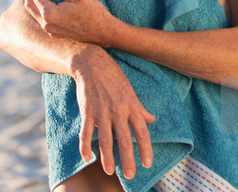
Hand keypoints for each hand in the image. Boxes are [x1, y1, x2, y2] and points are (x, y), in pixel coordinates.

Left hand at [22, 0, 113, 44]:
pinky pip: (41, 19)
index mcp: (49, 13)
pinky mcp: (56, 34)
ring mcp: (50, 31)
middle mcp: (46, 24)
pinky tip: (40, 3)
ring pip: (34, 13)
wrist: (103, 32)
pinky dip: (37, 8)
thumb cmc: (93, 11)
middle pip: (30, 5)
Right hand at [71, 43, 155, 178]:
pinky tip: (87, 158)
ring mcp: (102, 111)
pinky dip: (85, 146)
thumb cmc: (114, 77)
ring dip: (108, 157)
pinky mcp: (87, 110)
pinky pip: (85, 132)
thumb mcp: (130, 91)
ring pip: (105, 139)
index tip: (147, 163)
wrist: (92, 63)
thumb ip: (140, 108)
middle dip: (128, 159)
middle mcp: (118, 110)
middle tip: (131, 175)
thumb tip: (152, 120)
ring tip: (111, 171)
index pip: (141, 131)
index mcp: (131, 105)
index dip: (145, 148)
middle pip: (124, 139)